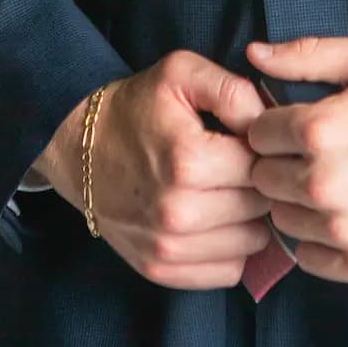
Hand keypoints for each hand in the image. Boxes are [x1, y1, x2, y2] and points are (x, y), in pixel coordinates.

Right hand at [32, 53, 277, 288]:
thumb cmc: (136, 107)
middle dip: (259, 185)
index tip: (250, 143)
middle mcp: (178, 212)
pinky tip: (216, 222)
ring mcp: (167, 247)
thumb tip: (269, 123)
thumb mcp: (181, 74)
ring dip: (248, 219)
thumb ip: (233, 90)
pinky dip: (231, 250)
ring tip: (228, 192)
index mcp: (188, 160)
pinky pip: (228, 272)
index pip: (263, 168)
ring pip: (252, 244)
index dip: (264, 152)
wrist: (78, 148)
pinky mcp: (159, 269)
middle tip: (240, 167)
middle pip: (260, 207)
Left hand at [242, 35, 347, 282]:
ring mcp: (341, 229)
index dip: (274, 126)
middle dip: (281, 164)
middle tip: (314, 156)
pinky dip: (318, 239)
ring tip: (331, 185)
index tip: (296, 127)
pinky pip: (307, 256)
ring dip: (297, 203)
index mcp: (320, 131)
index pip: (256, 133)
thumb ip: (307, 54)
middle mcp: (323, 184)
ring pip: (281, 219)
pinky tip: (343, 216)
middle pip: (262, 179)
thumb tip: (254, 54)